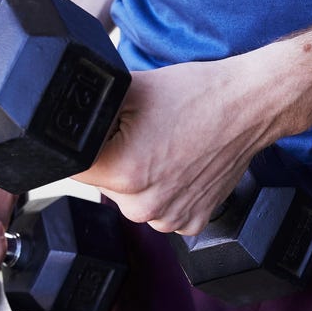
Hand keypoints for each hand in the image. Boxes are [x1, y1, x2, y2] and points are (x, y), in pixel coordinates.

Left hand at [74, 56, 280, 234]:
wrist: (249, 105)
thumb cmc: (197, 94)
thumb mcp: (130, 88)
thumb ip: (91, 109)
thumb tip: (62, 118)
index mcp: (123, 173)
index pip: (75, 167)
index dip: (86, 146)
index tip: (109, 132)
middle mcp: (145, 205)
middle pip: (105, 186)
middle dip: (115, 161)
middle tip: (143, 132)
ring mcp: (171, 218)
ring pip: (133, 199)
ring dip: (142, 178)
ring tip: (166, 145)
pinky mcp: (192, 222)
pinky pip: (163, 210)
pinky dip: (168, 191)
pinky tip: (182, 164)